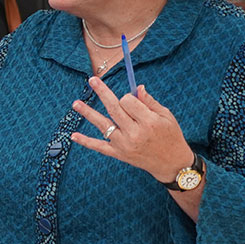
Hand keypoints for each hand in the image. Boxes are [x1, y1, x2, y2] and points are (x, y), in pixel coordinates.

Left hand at [69, 80, 194, 182]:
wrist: (171, 163)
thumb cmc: (170, 136)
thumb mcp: (166, 116)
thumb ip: (150, 102)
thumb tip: (137, 87)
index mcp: (149, 122)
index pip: (128, 102)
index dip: (128, 97)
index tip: (131, 99)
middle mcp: (134, 133)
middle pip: (114, 109)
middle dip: (102, 92)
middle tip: (92, 80)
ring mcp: (124, 144)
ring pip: (103, 125)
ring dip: (88, 113)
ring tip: (76, 103)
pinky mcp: (118, 154)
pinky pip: (99, 146)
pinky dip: (85, 141)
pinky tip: (73, 135)